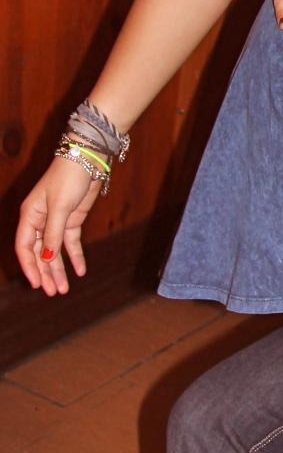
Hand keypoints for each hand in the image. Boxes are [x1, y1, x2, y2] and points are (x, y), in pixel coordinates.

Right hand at [15, 160, 101, 295]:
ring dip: (59, 269)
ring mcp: (56, 221)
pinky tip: (80, 271)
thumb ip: (53, 234)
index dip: (30, 266)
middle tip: (53, 292)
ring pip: (55, 251)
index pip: (25, 247)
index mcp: (29, 216)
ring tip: (64, 289)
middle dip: (46, 273)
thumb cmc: (68, 179)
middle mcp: (40, 221)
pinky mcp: (72, 220)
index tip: (36, 283)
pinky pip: (71, 243)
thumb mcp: (60, 208)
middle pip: (40, 253)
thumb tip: (47, 258)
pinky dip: (75, 257)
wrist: (88, 161)